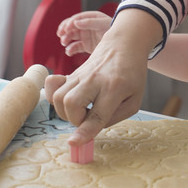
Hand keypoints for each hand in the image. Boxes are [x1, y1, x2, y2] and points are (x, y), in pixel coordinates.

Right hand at [45, 9, 161, 145]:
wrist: (124, 45)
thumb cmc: (132, 74)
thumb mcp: (134, 99)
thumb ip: (114, 117)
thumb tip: (89, 130)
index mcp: (115, 88)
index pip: (97, 113)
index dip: (85, 131)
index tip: (74, 143)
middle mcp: (94, 80)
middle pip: (71, 103)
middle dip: (75, 120)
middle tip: (87, 118)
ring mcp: (80, 75)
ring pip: (59, 97)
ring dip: (65, 112)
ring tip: (80, 110)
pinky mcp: (72, 73)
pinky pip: (52, 85)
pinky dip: (53, 95)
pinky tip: (66, 98)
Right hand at [57, 11, 111, 55]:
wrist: (120, 44)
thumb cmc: (113, 30)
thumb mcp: (103, 24)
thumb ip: (90, 22)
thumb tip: (76, 22)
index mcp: (90, 18)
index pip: (76, 18)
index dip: (69, 23)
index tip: (65, 28)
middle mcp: (86, 26)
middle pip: (72, 27)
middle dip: (65, 31)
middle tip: (61, 35)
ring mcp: (86, 36)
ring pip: (71, 37)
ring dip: (66, 39)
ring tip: (64, 43)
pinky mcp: (86, 46)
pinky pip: (75, 47)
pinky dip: (70, 49)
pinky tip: (69, 52)